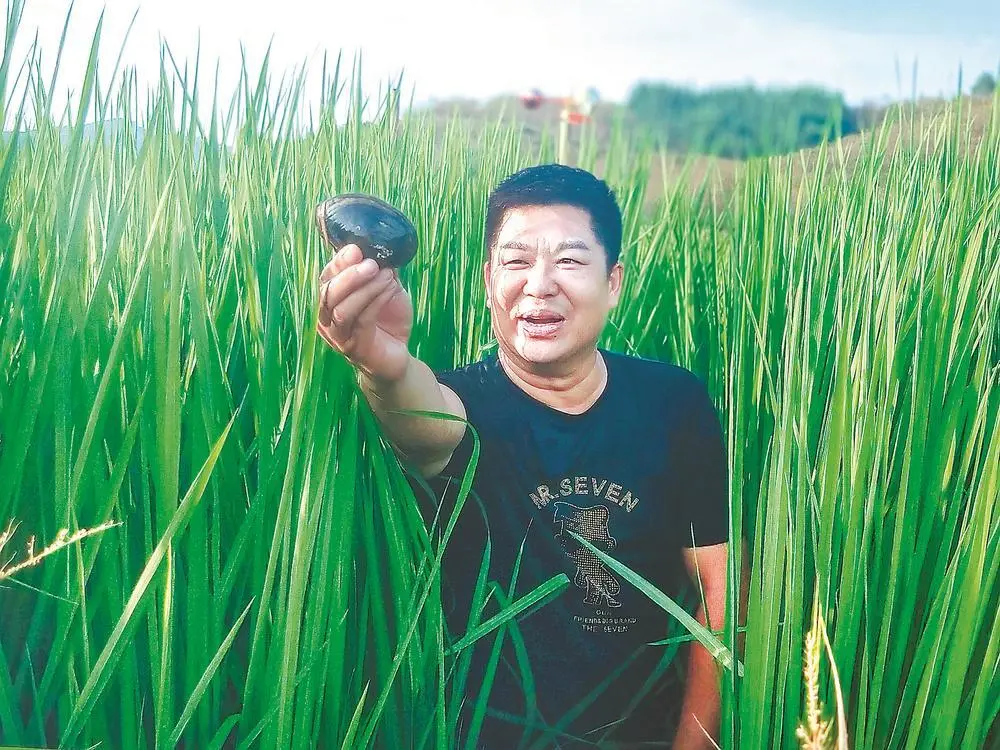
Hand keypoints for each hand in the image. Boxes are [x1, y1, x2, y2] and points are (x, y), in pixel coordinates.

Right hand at [317, 243, 412, 383]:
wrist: (397, 355)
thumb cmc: (388, 320)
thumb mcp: (385, 289)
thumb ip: (380, 271)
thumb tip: (381, 248)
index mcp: (330, 299)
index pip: (327, 276)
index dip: (339, 262)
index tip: (356, 249)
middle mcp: (327, 317)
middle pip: (328, 293)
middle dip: (350, 275)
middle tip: (372, 264)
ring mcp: (337, 335)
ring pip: (342, 309)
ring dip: (366, 289)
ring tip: (387, 276)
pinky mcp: (353, 348)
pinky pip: (361, 321)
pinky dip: (376, 301)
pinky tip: (391, 289)